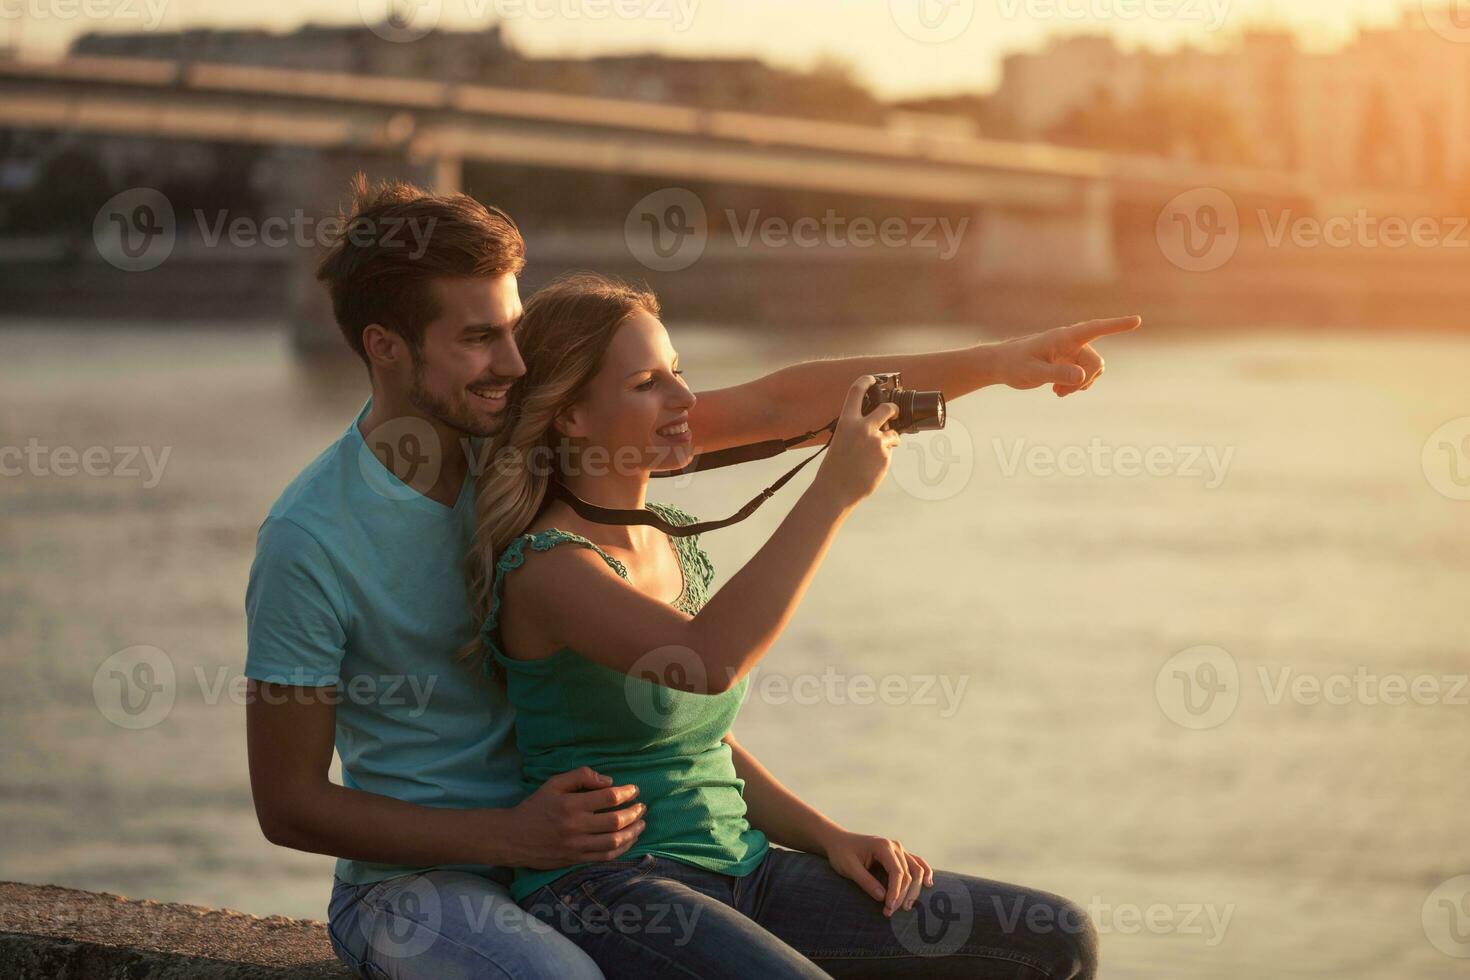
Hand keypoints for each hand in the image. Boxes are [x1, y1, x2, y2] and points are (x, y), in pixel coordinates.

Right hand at [502, 767, 645, 869]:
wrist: (514, 837)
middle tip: (642, 806)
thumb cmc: (536, 806)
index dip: (626, 792)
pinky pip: (605, 857)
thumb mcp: (554, 783)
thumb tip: (608, 781)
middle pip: (615, 820)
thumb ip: (581, 776)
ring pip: (614, 841)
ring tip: (642, 823)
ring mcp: (576, 846)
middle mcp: (575, 826)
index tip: (634, 789)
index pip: (608, 797)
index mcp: (570, 804)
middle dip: (634, 812)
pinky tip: (629, 839)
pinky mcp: (576, 859)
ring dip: (633, 831)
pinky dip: (622, 848)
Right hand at [814, 375, 901, 508]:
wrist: (836, 490)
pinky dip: (884, 456)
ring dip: (890, 440)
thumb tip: (878, 427)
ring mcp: (876, 441)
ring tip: (875, 454)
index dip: (866, 381)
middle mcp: (863, 427)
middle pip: (887, 408)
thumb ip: (856, 430)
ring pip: (892, 434)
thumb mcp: (840, 441)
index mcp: (847, 422)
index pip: (856, 392)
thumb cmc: (835, 468)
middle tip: (893, 412)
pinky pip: (890, 451)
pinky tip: (872, 466)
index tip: (872, 379)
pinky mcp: (885, 455)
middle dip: (893, 409)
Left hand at [821, 828, 934, 916]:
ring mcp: (899, 849)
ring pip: (916, 870)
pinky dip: (924, 873)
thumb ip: (865, 881)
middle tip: (891, 913)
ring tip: (907, 907)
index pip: (897, 873)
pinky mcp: (900, 855)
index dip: (896, 892)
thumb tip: (882, 897)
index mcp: (883, 846)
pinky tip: (928, 884)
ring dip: (914, 889)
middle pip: (908, 874)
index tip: (889, 908)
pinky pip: (917, 863)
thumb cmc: (842, 853)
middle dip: (902, 895)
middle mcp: (895, 846)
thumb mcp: (849, 868)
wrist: (839, 841)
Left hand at [991, 315, 1140, 396]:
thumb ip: (1057, 374)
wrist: (1003, 364)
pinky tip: (1057, 391)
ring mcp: (1072, 352)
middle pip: (1095, 364)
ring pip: (1092, 371)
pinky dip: (1076, 386)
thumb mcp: (1033, 372)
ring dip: (1080, 385)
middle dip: (1084, 381)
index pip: (1095, 328)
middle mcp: (1072, 342)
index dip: (1117, 325)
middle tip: (1061, 393)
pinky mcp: (1069, 362)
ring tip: (1057, 392)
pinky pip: (1084, 376)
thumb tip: (1082, 377)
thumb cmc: (1015, 364)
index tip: (1137, 320)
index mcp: (1064, 337)